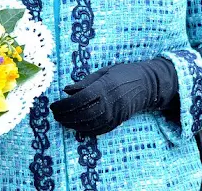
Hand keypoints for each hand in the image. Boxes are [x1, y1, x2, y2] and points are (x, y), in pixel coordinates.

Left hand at [50, 59, 177, 135]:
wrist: (146, 84)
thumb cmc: (122, 73)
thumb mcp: (103, 72)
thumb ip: (85, 82)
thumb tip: (66, 90)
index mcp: (105, 86)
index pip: (80, 99)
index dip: (65, 105)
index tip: (54, 105)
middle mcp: (110, 102)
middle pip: (82, 114)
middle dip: (65, 116)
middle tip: (54, 114)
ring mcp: (115, 114)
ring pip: (89, 124)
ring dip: (72, 125)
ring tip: (61, 121)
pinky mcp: (118, 122)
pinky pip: (98, 130)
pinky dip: (85, 130)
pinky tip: (76, 127)